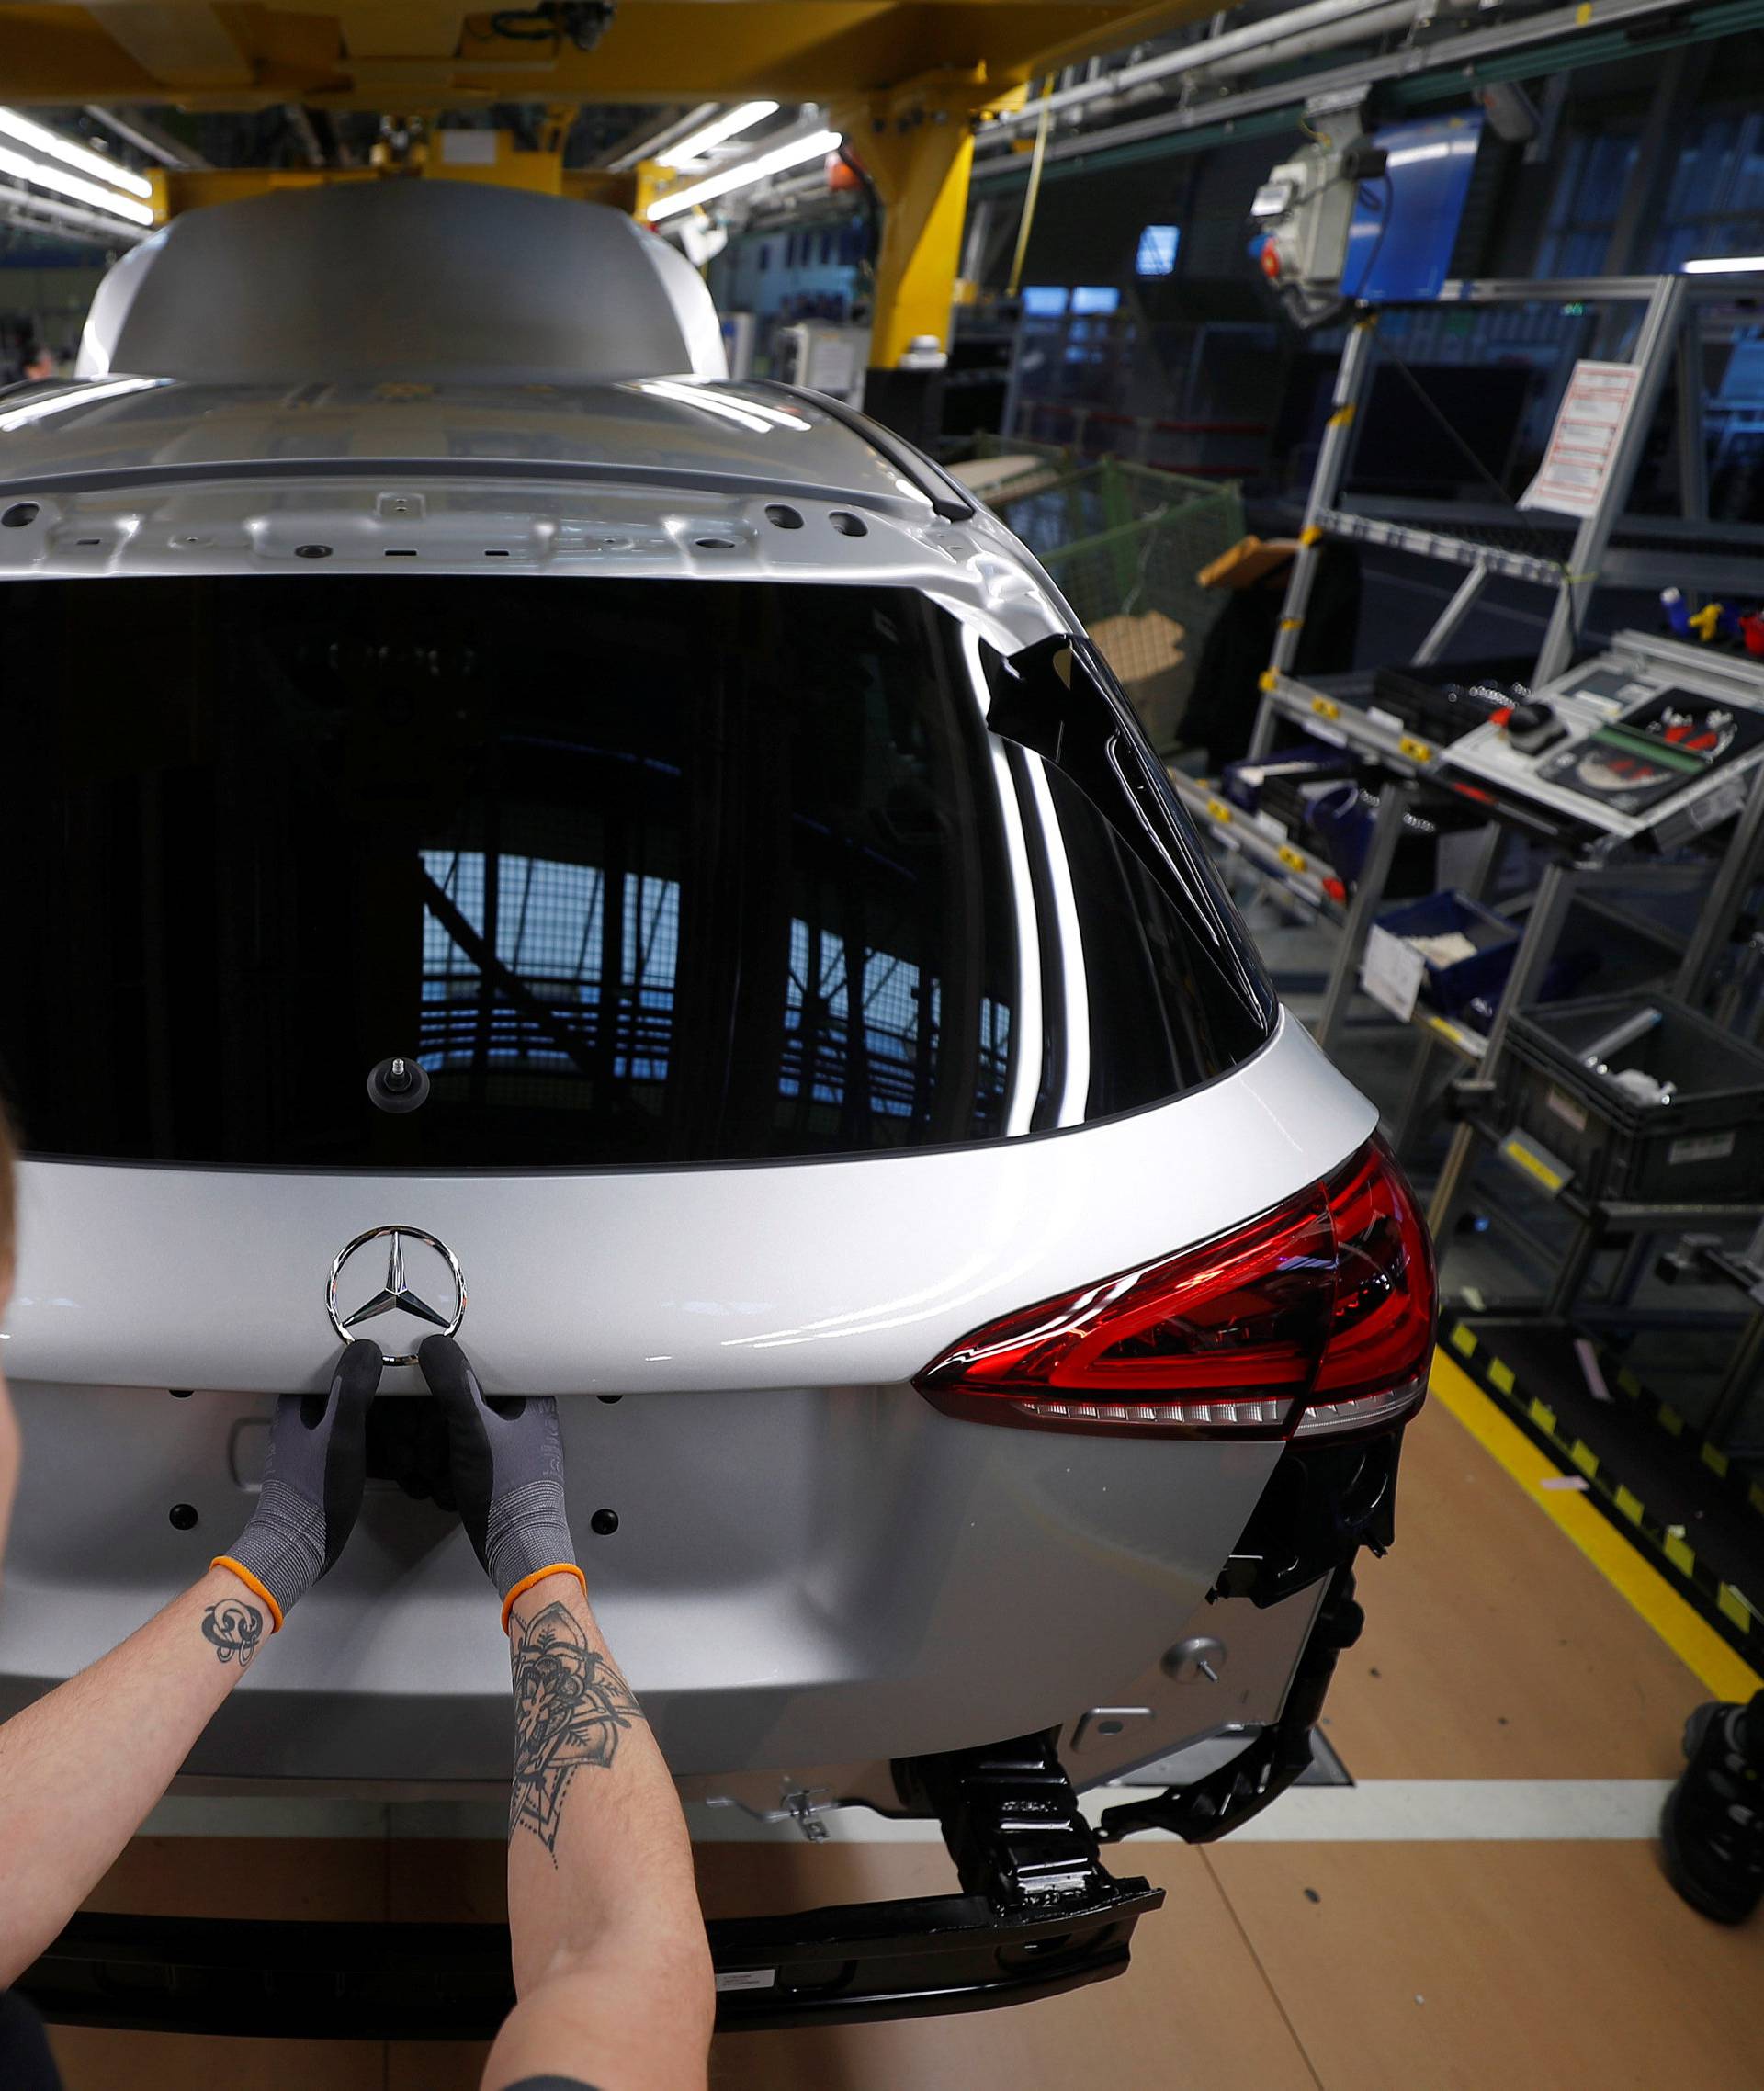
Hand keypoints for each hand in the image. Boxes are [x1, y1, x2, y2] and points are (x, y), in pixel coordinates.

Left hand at [212, 1338, 382, 1630]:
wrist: (297, 1549)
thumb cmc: (313, 1495)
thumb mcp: (341, 1436)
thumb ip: (353, 1392)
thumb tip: (366, 1348)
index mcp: (294, 1411)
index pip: (315, 1367)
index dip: (343, 1354)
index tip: (369, 1344)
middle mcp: (299, 1426)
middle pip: (333, 1390)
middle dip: (363, 1382)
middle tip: (394, 1372)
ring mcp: (309, 1450)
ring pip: (343, 1416)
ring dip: (370, 1410)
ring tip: (400, 1404)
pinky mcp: (321, 1472)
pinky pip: (351, 1442)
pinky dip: (372, 1436)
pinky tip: (392, 1443)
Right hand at [418, 1335, 580, 1629]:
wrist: (518, 1551)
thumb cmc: (507, 1491)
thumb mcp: (473, 1431)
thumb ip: (453, 1386)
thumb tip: (435, 1344)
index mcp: (530, 1401)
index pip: (483, 1370)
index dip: (447, 1381)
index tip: (422, 1391)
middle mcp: (524, 1421)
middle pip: (463, 1404)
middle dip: (433, 1430)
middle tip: (420, 1451)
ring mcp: (510, 1449)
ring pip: (457, 1434)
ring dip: (434, 1454)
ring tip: (428, 1474)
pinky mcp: (496, 1474)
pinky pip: (460, 1460)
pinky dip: (443, 1472)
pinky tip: (435, 1488)